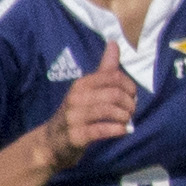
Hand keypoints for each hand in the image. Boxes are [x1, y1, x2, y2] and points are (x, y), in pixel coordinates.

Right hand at [42, 42, 136, 169]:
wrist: (52, 142)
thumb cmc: (77, 113)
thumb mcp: (88, 90)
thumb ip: (104, 70)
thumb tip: (114, 43)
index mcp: (82, 84)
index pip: (113, 77)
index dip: (130, 86)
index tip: (133, 96)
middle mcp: (76, 97)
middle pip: (114, 94)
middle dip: (130, 103)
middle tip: (131, 111)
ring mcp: (74, 116)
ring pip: (108, 110)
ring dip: (124, 117)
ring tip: (126, 121)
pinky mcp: (76, 135)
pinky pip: (100, 130)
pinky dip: (116, 130)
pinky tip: (123, 131)